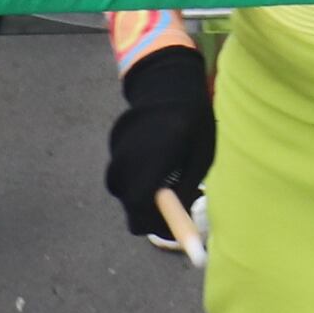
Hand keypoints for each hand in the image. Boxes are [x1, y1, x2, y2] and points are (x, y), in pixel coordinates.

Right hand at [106, 45, 214, 238]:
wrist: (168, 81)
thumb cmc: (193, 118)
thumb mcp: (200, 154)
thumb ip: (186, 186)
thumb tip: (179, 216)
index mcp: (152, 161)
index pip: (140, 208)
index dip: (153, 225)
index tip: (169, 231)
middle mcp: (128, 159)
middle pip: (129, 204)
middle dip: (148, 212)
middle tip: (172, 209)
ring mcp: (117, 152)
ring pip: (122, 189)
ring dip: (140, 194)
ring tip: (164, 183)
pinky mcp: (113, 145)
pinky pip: (121, 171)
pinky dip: (135, 175)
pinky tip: (154, 161)